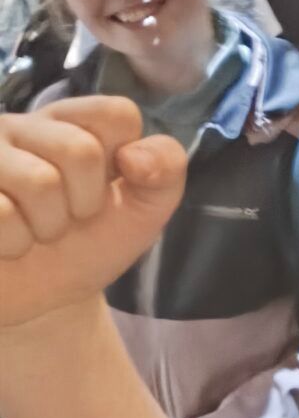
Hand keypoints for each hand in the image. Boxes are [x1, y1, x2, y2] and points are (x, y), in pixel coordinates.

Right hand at [0, 100, 185, 332]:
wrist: (42, 303)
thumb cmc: (90, 246)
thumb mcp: (143, 211)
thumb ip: (164, 172)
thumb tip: (134, 156)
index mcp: (71, 122)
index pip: (117, 114)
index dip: (127, 164)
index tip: (106, 190)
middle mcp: (22, 127)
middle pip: (81, 150)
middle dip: (86, 203)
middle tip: (68, 218)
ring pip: (39, 181)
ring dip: (48, 227)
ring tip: (35, 231)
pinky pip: (0, 212)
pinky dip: (14, 242)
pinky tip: (5, 242)